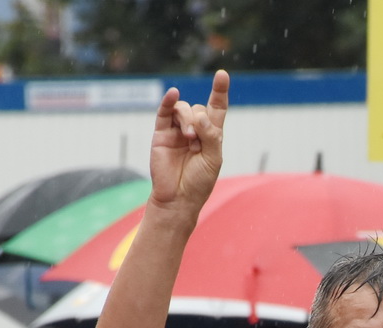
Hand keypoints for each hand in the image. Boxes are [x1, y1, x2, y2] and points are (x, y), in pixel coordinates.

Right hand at [149, 71, 228, 219]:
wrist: (178, 198)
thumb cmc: (199, 182)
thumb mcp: (213, 159)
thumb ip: (210, 136)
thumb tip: (199, 116)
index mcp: (211, 135)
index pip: (216, 108)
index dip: (219, 91)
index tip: (222, 74)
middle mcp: (194, 129)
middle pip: (198, 109)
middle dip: (199, 121)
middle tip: (196, 140)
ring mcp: (176, 130)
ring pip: (183, 109)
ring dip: (187, 119)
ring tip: (188, 138)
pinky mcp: (161, 133)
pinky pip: (164, 111)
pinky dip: (168, 101)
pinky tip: (172, 94)